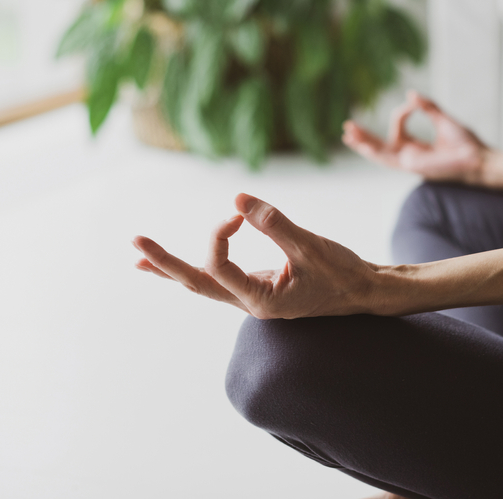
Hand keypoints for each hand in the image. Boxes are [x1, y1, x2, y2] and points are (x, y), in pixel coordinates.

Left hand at [132, 193, 380, 318]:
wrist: (367, 292)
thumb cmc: (344, 273)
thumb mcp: (311, 246)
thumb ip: (275, 223)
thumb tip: (238, 198)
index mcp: (261, 301)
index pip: (219, 267)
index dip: (220, 234)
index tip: (239, 212)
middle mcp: (251, 303)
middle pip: (197, 284)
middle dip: (165, 264)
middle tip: (134, 244)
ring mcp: (254, 298)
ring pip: (204, 284)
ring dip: (172, 269)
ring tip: (140, 258)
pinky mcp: (260, 289)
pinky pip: (219, 279)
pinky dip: (197, 268)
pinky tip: (179, 266)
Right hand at [342, 91, 490, 184]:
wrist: (478, 159)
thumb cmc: (467, 144)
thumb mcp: (443, 120)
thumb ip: (427, 107)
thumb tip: (410, 94)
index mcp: (418, 148)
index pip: (398, 129)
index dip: (401, 112)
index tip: (412, 102)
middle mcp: (411, 157)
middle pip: (381, 147)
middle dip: (364, 137)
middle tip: (347, 127)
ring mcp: (411, 163)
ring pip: (380, 154)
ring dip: (363, 144)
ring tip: (347, 134)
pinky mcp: (413, 166)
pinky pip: (390, 158)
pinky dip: (375, 152)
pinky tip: (363, 145)